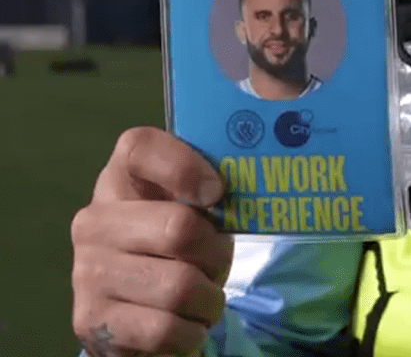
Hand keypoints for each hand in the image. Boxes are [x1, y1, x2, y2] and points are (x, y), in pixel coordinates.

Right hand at [71, 127, 233, 356]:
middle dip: (216, 252)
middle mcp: (95, 219)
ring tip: (206, 296)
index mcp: (120, 176)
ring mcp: (87, 270)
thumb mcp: (189, 205)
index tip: (217, 193)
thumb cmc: (174, 241)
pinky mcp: (90, 320)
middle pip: (178, 227)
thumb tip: (255, 181)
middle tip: (220, 261)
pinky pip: (163, 329)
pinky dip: (191, 331)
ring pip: (178, 286)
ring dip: (209, 298)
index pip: (142, 148)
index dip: (185, 167)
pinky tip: (188, 324)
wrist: (131, 308)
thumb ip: (209, 185)